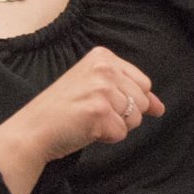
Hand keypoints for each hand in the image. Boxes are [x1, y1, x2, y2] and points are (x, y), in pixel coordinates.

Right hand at [0, 47, 158, 193]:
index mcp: (103, 57)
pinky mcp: (99, 111)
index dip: (127, 100)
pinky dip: (106, 137)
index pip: (143, 83)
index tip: (100, 100)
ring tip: (88, 119)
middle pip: (142, 101)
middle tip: (92, 112)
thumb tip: (160, 107)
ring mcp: (101, 89)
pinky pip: (122, 133)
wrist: (34, 129)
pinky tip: (85, 129)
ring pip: (135, 118)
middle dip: (123, 114)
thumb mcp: (98, 89)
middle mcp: (104, 68)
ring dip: (114, 126)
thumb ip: (131, 93)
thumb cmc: (64, 110)